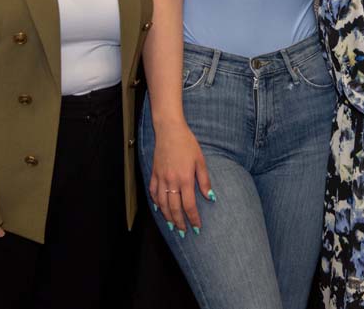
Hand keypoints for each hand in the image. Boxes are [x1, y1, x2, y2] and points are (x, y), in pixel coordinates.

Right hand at [148, 120, 212, 236]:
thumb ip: (204, 180)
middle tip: (184, 232)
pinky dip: (156, 203)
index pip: (189, 206)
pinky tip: (159, 209)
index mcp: (185, 179)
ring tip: (172, 225)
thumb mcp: (200, 160)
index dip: (193, 219)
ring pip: (162, 204)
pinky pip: (153, 192)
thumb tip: (210, 197)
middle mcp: (171, 182)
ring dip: (167, 217)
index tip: (197, 227)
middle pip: (174, 209)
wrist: (169, 130)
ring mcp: (161, 178)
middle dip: (179, 223)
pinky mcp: (154, 173)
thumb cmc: (187, 143)